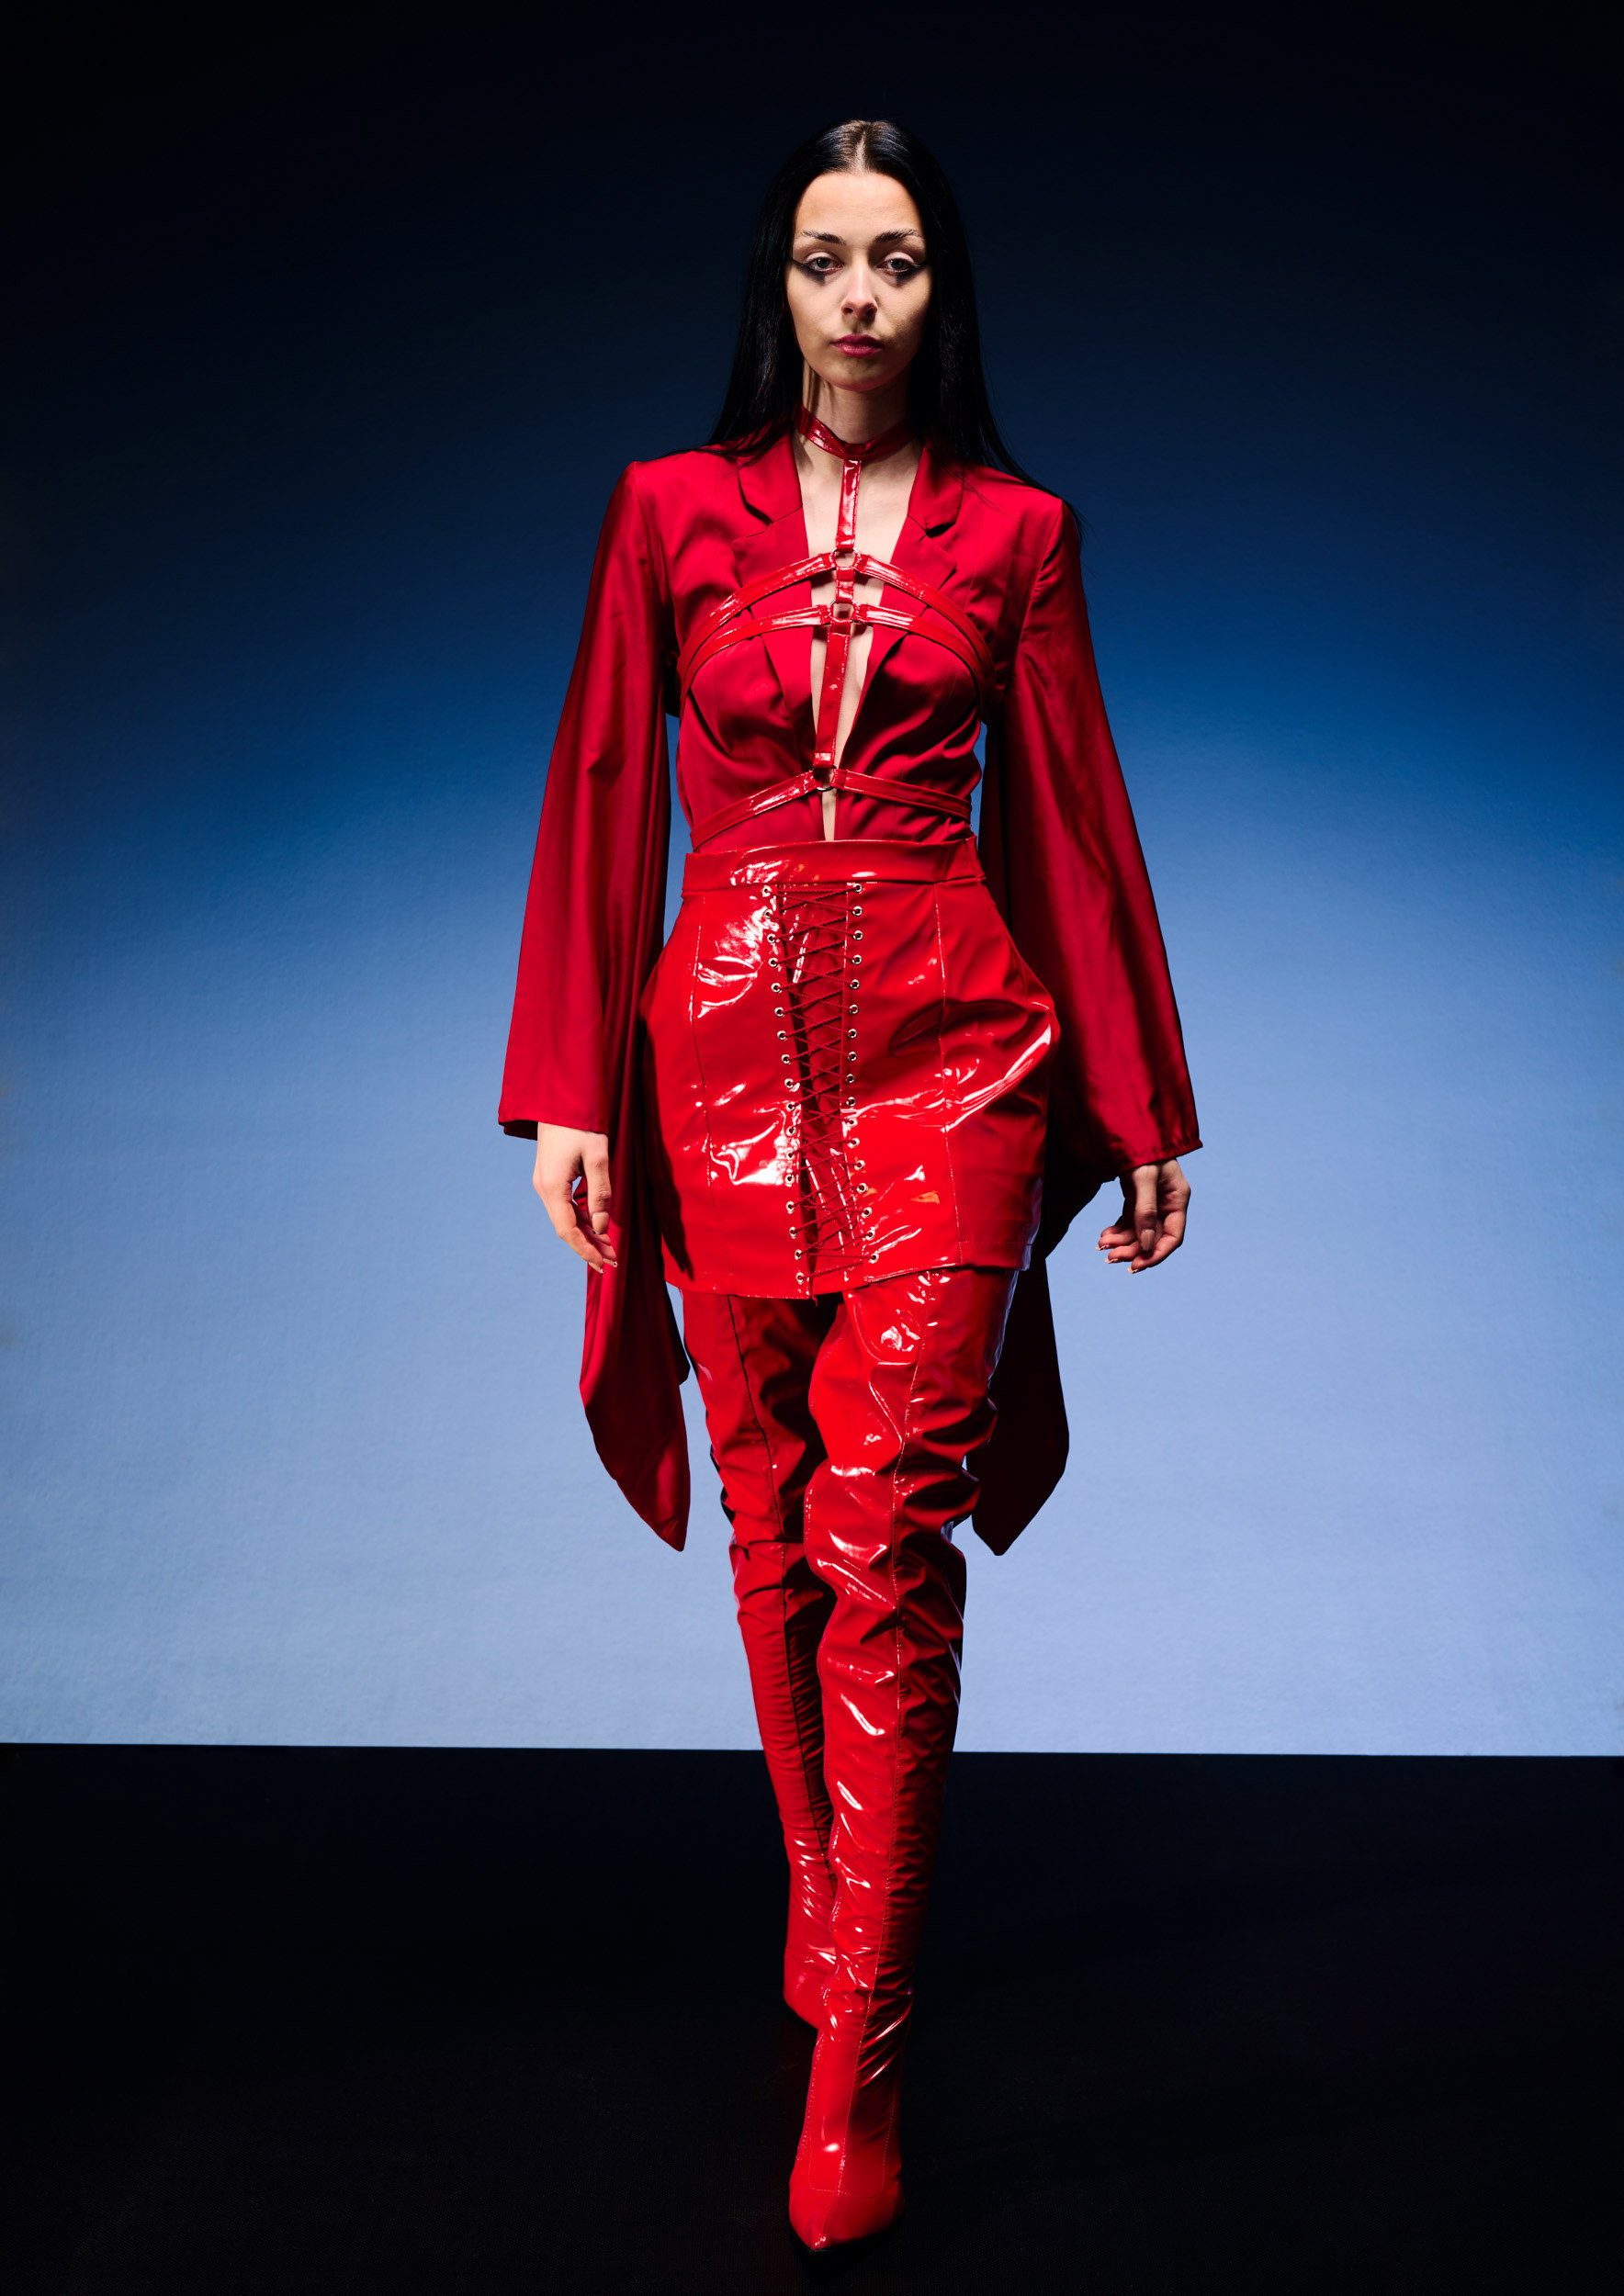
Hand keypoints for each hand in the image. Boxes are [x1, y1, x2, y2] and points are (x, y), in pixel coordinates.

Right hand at [533, 1124, 616, 1272]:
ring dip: (587, 1233)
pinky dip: (581, 1218)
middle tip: (612, 1260)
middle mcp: (543, 1188)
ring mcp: (544, 1183)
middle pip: (566, 1228)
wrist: (560, 1099)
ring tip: (609, 1246)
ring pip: (565, 1218)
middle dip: (589, 1246)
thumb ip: (601, 1193)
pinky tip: (597, 1223)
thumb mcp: (598, 1157)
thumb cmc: (582, 1125)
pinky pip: (565, 1205)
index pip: (568, 1230)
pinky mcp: (550, 1177)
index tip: (604, 1265)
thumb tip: (602, 1227)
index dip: (586, 1251)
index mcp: (553, 1186)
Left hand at [1097, 1158, 1188, 1273]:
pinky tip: (1104, 1236)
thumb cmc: (1141, 1148)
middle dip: (1132, 1249)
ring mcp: (1151, 1200)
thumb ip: (1145, 1211)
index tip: (1136, 1266)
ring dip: (1121, 1242)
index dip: (1156, 1254)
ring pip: (1138, 1231)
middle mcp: (1167, 1202)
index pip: (1172, 1236)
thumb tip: (1147, 1245)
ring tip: (1101, 1246)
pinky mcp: (1136, 1196)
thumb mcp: (1144, 1178)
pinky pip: (1128, 1220)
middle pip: (1152, 1237)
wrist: (1127, 1126)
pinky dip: (1117, 1230)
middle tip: (1110, 1257)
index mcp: (1177, 1198)